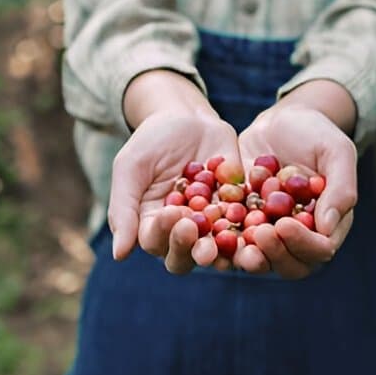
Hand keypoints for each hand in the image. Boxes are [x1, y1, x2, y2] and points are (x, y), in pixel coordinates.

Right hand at [110, 71, 238, 273]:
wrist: (187, 117)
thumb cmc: (151, 141)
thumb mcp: (131, 168)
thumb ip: (123, 209)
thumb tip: (119, 255)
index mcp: (153, 226)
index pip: (157, 242)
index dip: (165, 234)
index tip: (173, 214)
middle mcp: (183, 232)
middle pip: (187, 257)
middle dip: (193, 248)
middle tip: (200, 235)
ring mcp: (212, 224)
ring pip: (218, 248)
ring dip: (223, 248)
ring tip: (227, 238)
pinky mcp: (238, 209)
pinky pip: (246, 224)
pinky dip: (250, 226)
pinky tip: (256, 222)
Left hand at [234, 100, 358, 278]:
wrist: (282, 122)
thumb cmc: (317, 134)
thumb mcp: (336, 152)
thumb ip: (341, 188)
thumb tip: (328, 229)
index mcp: (329, 226)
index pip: (320, 249)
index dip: (303, 243)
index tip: (284, 224)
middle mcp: (301, 238)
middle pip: (291, 265)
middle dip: (274, 254)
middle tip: (259, 234)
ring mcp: (271, 234)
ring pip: (261, 260)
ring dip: (247, 256)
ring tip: (231, 242)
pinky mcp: (244, 224)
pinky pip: (233, 240)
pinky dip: (222, 239)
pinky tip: (209, 228)